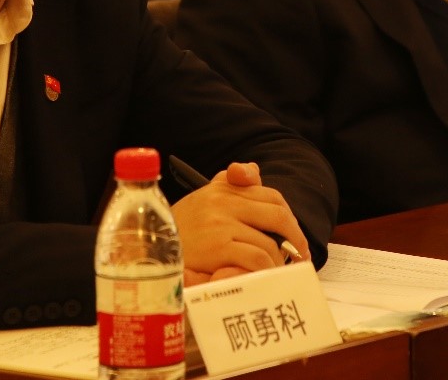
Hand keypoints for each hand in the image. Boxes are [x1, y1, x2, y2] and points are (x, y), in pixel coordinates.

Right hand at [171, 161, 309, 286]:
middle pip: (277, 215)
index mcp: (223, 187)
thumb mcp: (203, 197)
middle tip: (300, 254)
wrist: (147, 247)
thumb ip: (229, 181)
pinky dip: (268, 270)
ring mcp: (221, 224)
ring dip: (279, 261)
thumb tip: (252, 170)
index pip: (270, 195)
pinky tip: (265, 277)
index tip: (294, 234)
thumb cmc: (180, 227)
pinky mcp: (218, 247)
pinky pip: (257, 258)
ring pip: (269, 242)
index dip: (289, 216)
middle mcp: (223, 201)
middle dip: (294, 236)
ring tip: (278, 271)